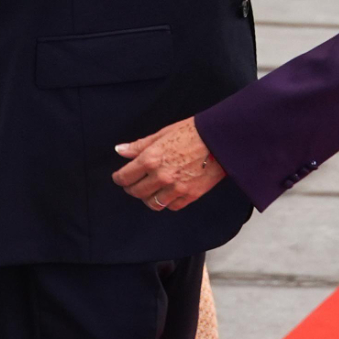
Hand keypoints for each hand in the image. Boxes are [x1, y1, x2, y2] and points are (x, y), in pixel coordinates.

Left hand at [112, 118, 226, 210]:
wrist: (219, 139)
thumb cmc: (192, 132)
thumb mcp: (163, 133)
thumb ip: (140, 145)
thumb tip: (120, 150)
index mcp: (151, 158)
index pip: (125, 177)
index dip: (119, 178)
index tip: (120, 177)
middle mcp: (161, 176)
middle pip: (136, 192)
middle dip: (131, 188)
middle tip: (133, 183)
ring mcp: (176, 188)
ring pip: (152, 203)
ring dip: (148, 197)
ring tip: (150, 190)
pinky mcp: (190, 195)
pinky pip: (171, 206)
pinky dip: (167, 202)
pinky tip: (167, 193)